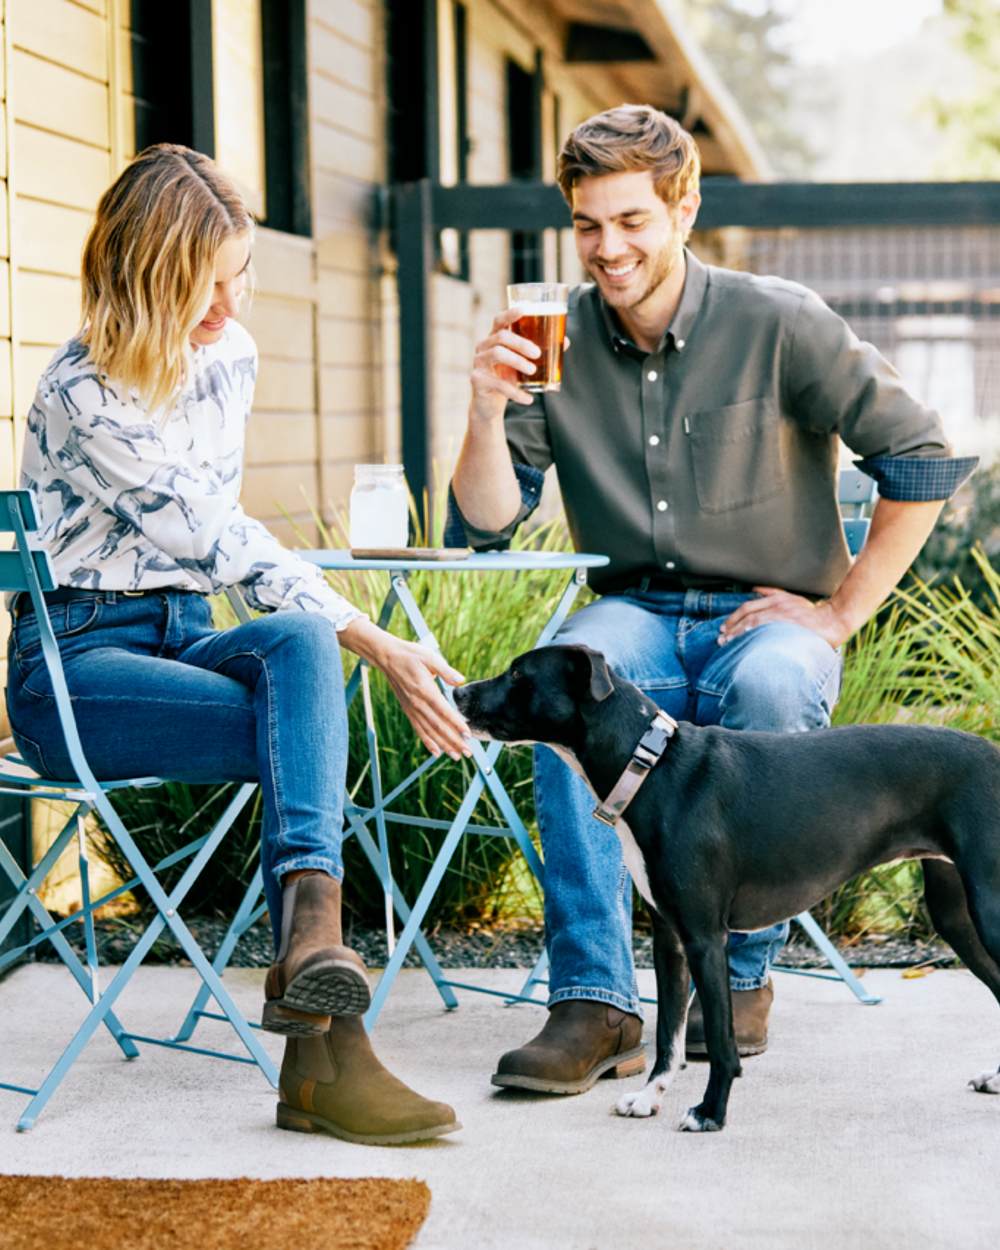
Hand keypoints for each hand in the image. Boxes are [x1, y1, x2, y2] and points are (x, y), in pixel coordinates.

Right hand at [374, 637, 471, 760]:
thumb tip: (461, 680)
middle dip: (453, 741)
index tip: (467, 734)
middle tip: (467, 752)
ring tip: (456, 755)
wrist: (387, 657)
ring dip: (443, 745)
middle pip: (438, 726)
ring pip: (429, 731)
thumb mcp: (430, 657)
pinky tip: (436, 752)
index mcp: (425, 690)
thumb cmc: (411, 655)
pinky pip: (418, 729)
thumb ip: (446, 670)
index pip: (443, 711)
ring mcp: (412, 708)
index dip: (456, 724)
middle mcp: (418, 703)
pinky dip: (428, 742)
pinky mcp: (408, 710)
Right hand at [470, 308, 541, 419]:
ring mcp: (478, 363)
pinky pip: (498, 383)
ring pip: (497, 353)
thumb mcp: (522, 363)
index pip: (499, 320)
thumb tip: (565, 341)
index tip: (524, 310)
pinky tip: (528, 399)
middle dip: (521, 343)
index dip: (510, 313)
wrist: (489, 405)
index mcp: (494, 338)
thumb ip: (538, 352)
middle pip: (501, 336)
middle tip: (537, 353)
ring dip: (517, 361)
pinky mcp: (477, 380)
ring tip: (533, 371)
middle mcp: (483, 347)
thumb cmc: (507, 378)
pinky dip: (516, 392)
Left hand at [717, 586, 851, 649]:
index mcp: (776, 599)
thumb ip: (771, 592)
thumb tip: (754, 589)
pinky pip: (768, 634)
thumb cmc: (811, 611)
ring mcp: (785, 617)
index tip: (724, 628)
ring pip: (755, 626)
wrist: (834, 619)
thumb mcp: (790, 597)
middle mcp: (778, 606)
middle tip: (722, 640)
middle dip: (732, 628)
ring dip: (739, 635)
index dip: (733, 618)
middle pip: (748, 617)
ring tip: (728, 644)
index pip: (748, 608)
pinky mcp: (791, 628)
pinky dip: (754, 639)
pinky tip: (745, 646)